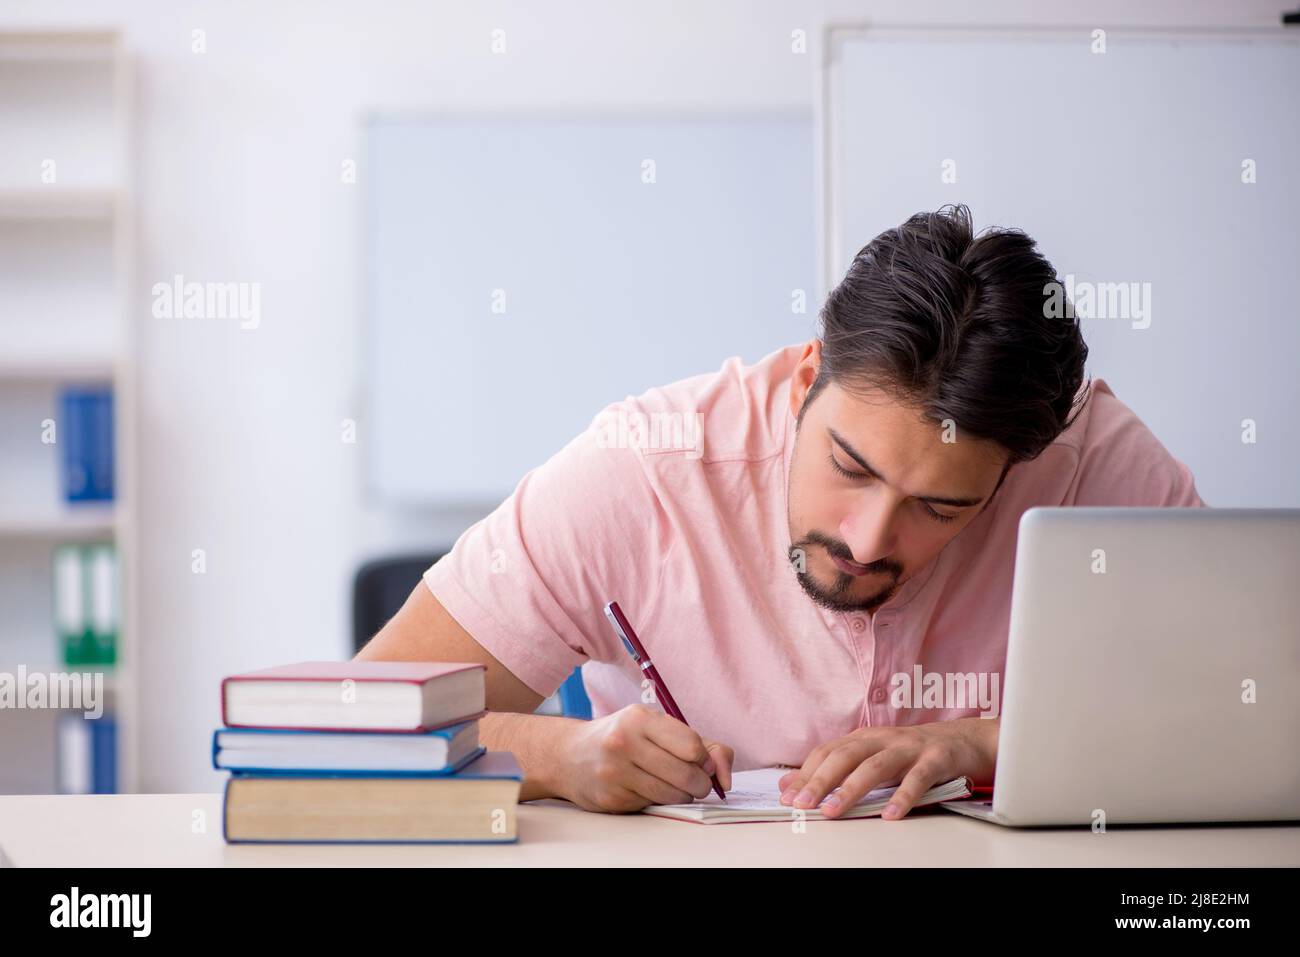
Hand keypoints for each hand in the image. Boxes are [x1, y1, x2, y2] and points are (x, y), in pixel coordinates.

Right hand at [556, 703, 733, 812]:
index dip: (704, 759)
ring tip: (673, 785)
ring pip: (673, 795)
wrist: (571, 756)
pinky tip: (646, 788)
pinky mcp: (611, 798)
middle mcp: (624, 742)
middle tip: (696, 782)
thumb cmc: (626, 739)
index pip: (691, 746)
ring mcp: (615, 772)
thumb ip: (704, 745)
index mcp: (640, 718)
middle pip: (687, 775)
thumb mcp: (659, 728)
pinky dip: (658, 801)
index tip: (700, 762)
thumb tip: (725, 776)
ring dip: (682, 795)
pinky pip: (653, 806)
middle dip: (700, 784)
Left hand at [779, 717, 997, 819]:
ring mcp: (909, 747)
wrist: (964, 740)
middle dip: (820, 780)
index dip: (805, 773)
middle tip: (801, 804)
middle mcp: (883, 739)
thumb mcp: (871, 756)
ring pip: (875, 766)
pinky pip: (918, 778)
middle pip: (845, 757)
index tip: (786, 796)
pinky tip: (890, 814)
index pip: (827, 752)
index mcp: (864, 738)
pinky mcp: (936, 759)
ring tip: (833, 810)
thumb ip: (833, 768)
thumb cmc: (913, 752)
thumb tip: (789, 783)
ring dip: (851, 788)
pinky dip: (903, 796)